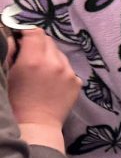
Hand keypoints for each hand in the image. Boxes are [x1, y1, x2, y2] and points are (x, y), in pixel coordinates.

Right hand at [7, 29, 79, 152]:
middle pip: (48, 41)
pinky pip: (67, 68)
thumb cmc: (15, 101)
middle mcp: (55, 63)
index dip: (26, 33)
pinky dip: (59, 70)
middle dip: (37, 44)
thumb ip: (11, 52)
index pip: (35, 32)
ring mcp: (69, 72)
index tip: (20, 38)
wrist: (36, 125)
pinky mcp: (77, 82)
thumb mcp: (7, 75)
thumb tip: (14, 37)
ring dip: (49, 57)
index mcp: (34, 60)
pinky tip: (50, 82)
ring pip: (59, 54)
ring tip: (40, 71)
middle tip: (28, 56)